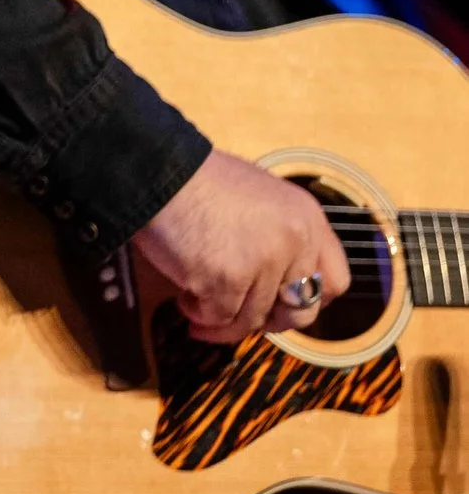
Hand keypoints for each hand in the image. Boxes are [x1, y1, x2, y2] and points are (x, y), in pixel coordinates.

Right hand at [131, 149, 349, 343]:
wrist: (157, 171)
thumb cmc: (196, 182)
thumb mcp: (260, 199)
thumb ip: (278, 235)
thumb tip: (274, 283)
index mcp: (307, 218)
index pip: (336, 281)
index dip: (309, 300)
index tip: (281, 304)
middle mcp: (295, 241)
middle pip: (300, 311)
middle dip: (268, 321)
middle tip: (240, 318)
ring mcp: (263, 262)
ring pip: (254, 319)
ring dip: (224, 321)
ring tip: (196, 306)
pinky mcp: (227, 279)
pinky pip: (219, 316)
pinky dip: (200, 314)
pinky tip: (184, 298)